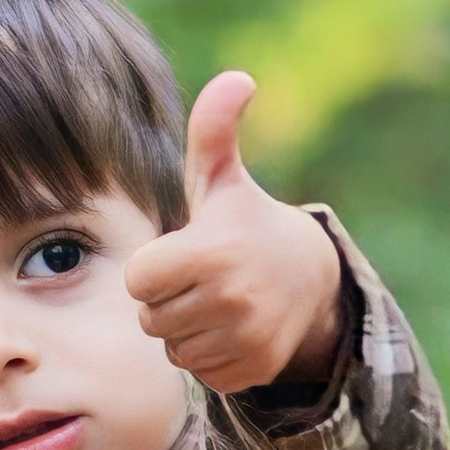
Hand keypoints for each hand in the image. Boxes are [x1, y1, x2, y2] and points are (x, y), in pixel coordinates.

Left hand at [124, 72, 344, 395]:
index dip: (154, 265)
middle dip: (167, 299)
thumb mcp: (223, 178)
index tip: (183, 251)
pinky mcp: (252, 369)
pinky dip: (209, 355)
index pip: (138, 280)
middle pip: (150, 317)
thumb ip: (213, 130)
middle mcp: (230, 299)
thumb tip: (237, 78)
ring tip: (218, 301)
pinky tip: (232, 328)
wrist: (312, 277)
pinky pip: (199, 372)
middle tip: (203, 277)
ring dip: (184, 328)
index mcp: (212, 251)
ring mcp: (244, 338)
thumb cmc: (246, 223)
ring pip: (172, 347)